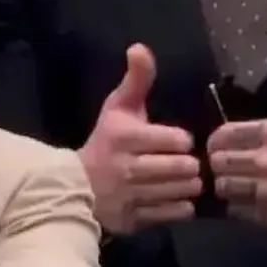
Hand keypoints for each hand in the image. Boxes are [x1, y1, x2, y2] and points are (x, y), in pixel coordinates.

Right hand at [77, 44, 200, 233]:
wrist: (77, 185)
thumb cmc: (105, 142)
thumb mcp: (118, 108)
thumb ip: (136, 79)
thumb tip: (140, 46)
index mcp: (125, 137)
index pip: (177, 140)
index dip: (181, 140)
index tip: (175, 141)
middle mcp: (128, 168)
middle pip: (184, 168)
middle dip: (189, 165)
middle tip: (183, 163)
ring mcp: (132, 196)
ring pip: (183, 191)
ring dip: (188, 185)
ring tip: (180, 179)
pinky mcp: (135, 219)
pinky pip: (176, 213)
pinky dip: (181, 206)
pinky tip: (172, 196)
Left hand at [208, 118, 266, 237]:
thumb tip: (240, 137)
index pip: (226, 133)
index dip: (215, 140)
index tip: (215, 145)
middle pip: (219, 160)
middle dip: (216, 163)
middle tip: (220, 166)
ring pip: (224, 187)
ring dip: (223, 185)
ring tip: (230, 184)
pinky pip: (239, 210)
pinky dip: (237, 205)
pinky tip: (243, 202)